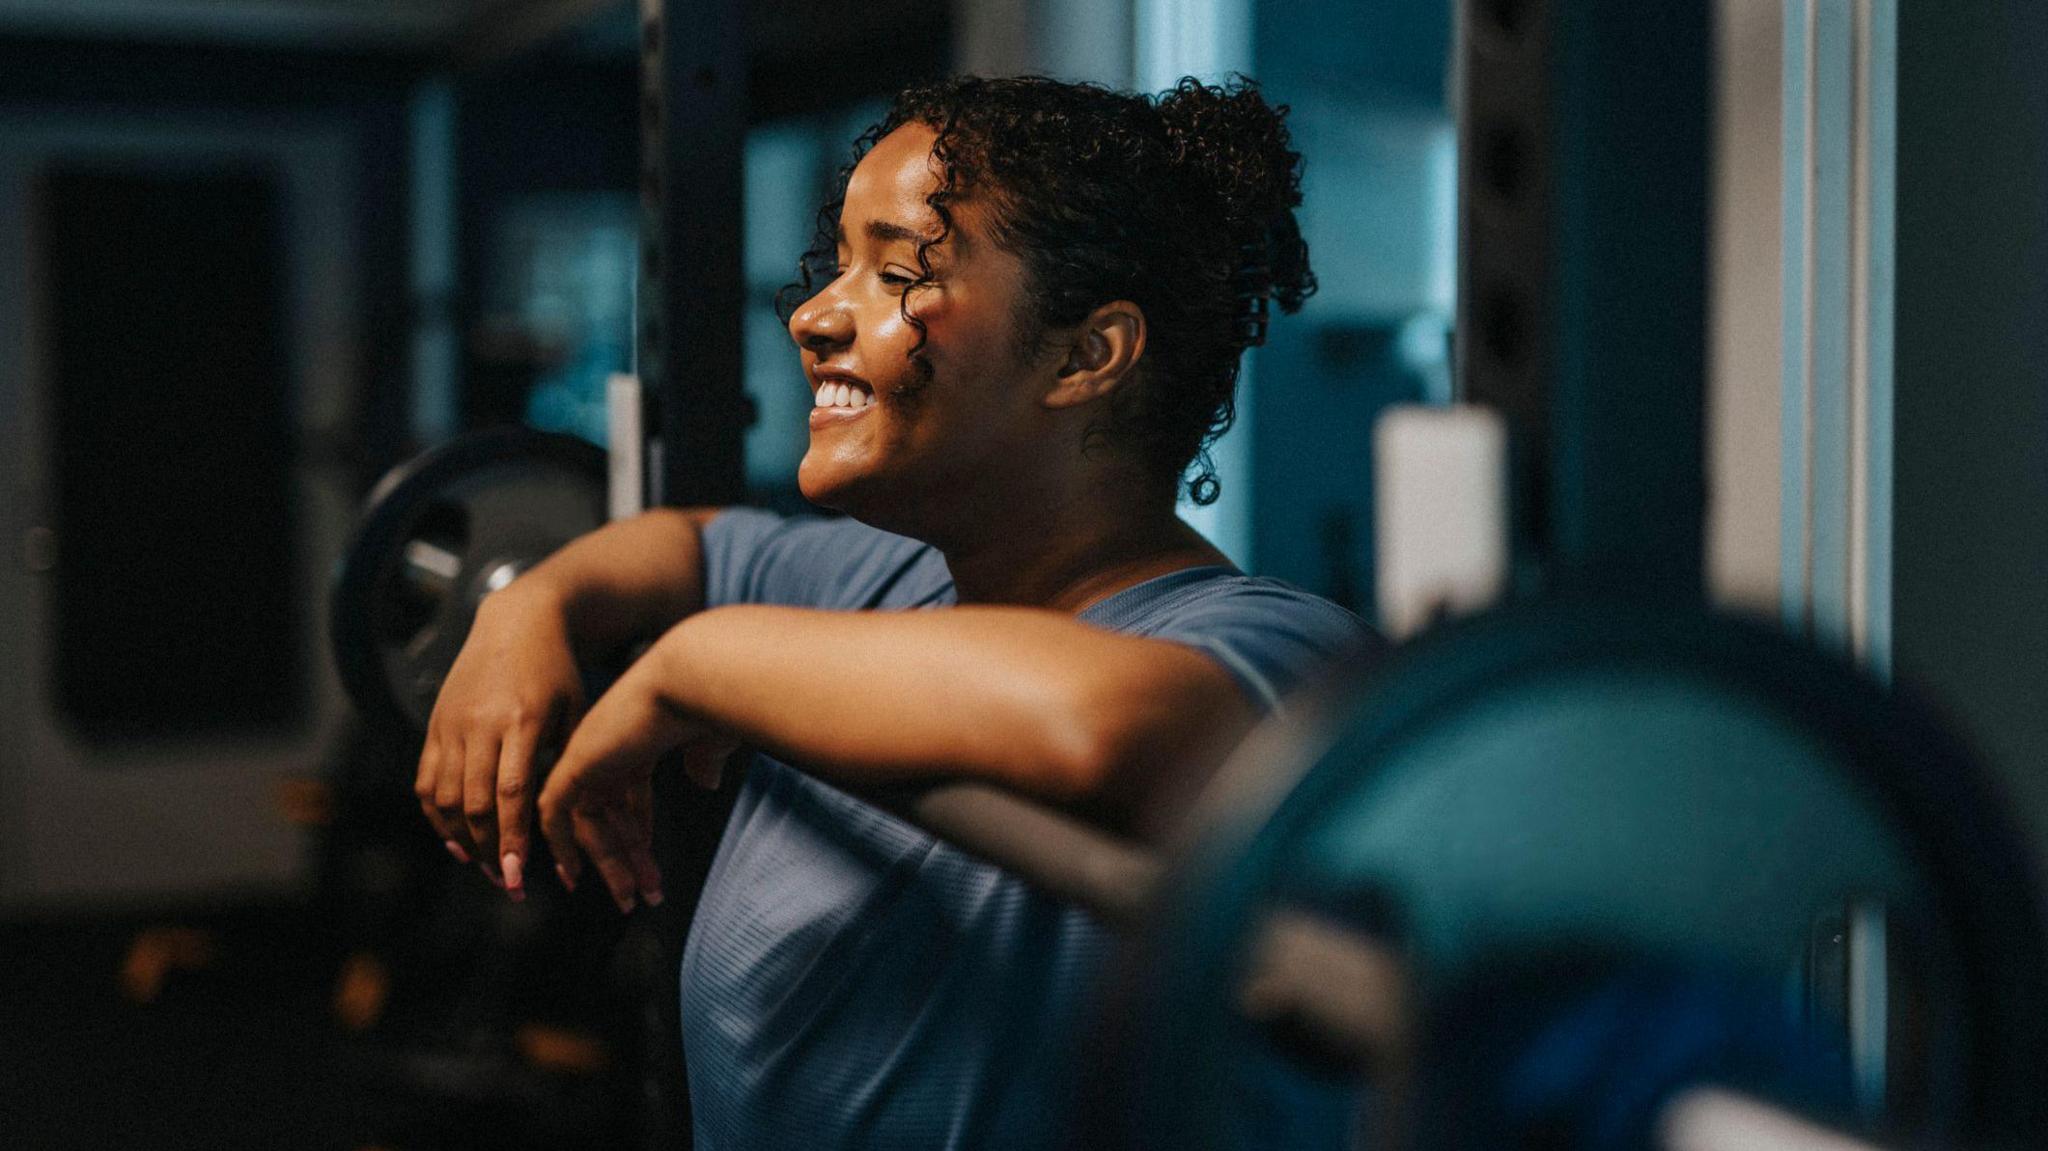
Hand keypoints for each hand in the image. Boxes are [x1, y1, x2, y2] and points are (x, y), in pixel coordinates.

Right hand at [415, 584, 584, 897]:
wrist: (517, 621)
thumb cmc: (558, 671)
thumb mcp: (576, 710)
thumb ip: (568, 761)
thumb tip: (567, 820)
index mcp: (522, 720)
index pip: (510, 793)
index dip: (512, 838)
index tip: (518, 876)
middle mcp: (480, 724)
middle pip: (473, 802)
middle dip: (489, 850)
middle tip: (506, 883)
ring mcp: (452, 724)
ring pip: (443, 797)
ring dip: (461, 839)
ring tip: (485, 866)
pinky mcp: (435, 724)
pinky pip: (425, 781)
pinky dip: (435, 817)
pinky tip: (455, 840)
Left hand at [536, 654, 739, 912]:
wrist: (693, 678)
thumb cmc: (712, 702)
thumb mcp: (710, 738)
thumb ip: (704, 759)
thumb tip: (705, 781)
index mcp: (640, 735)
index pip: (630, 791)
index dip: (636, 828)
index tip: (644, 860)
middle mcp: (609, 744)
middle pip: (607, 812)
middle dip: (623, 858)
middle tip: (635, 896)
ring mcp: (590, 752)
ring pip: (586, 821)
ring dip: (607, 864)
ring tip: (629, 900)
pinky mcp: (576, 763)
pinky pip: (556, 814)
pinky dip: (562, 845)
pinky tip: (574, 876)